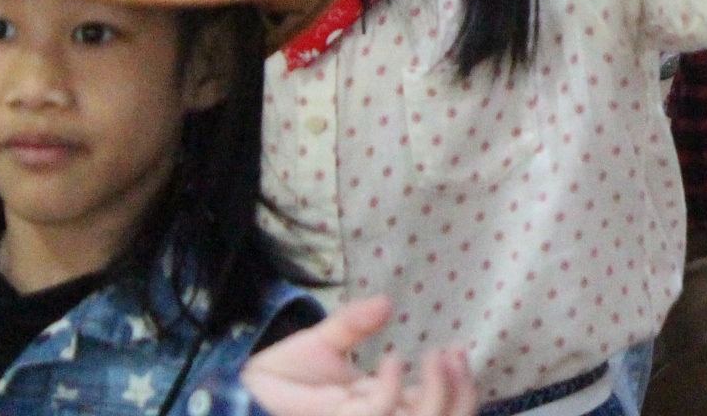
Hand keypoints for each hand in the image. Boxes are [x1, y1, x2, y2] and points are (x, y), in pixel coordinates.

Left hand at [243, 295, 479, 415]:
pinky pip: (381, 413)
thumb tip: (387, 301)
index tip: (457, 349)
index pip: (441, 410)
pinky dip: (395, 389)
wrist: (244, 391)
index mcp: (386, 407)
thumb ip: (356, 323)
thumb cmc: (284, 374)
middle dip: (461, 393)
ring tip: (434, 356)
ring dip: (438, 392)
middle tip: (453, 354)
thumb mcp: (326, 342)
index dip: (462, 387)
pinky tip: (393, 362)